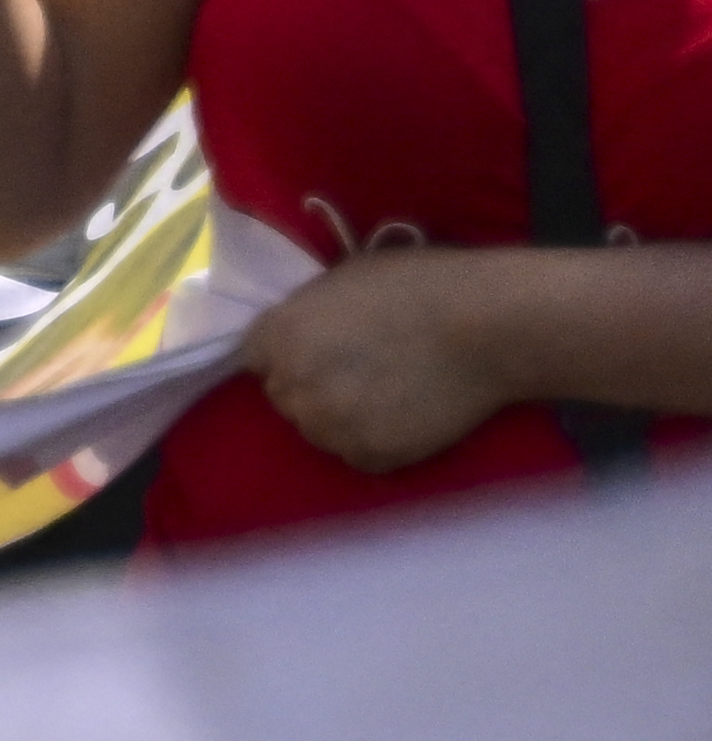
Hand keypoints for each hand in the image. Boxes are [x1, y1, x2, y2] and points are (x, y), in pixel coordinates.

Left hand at [246, 244, 514, 474]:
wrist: (483, 326)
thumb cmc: (415, 287)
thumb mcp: (339, 283)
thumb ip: (305, 317)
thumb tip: (300, 337)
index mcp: (277, 337)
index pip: (257, 360)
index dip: (289, 356)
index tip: (319, 353)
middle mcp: (293, 387)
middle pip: (286, 398)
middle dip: (313, 387)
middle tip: (359, 374)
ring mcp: (330, 427)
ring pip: (320, 431)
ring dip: (342, 419)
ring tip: (387, 397)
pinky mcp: (372, 456)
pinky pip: (360, 456)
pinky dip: (377, 443)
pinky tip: (405, 418)